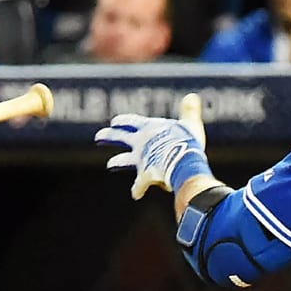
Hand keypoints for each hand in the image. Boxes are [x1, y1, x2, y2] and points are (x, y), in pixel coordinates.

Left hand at [95, 114, 210, 199]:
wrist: (182, 161)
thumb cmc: (187, 141)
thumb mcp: (189, 123)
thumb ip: (189, 111)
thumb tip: (192, 96)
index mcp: (149, 129)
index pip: (132, 122)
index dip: (124, 121)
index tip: (114, 121)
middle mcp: (140, 144)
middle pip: (120, 138)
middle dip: (109, 136)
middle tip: (98, 137)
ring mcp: (140, 160)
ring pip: (124, 161)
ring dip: (117, 162)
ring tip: (109, 165)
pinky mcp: (145, 177)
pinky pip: (140, 185)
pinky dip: (138, 189)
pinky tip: (136, 194)